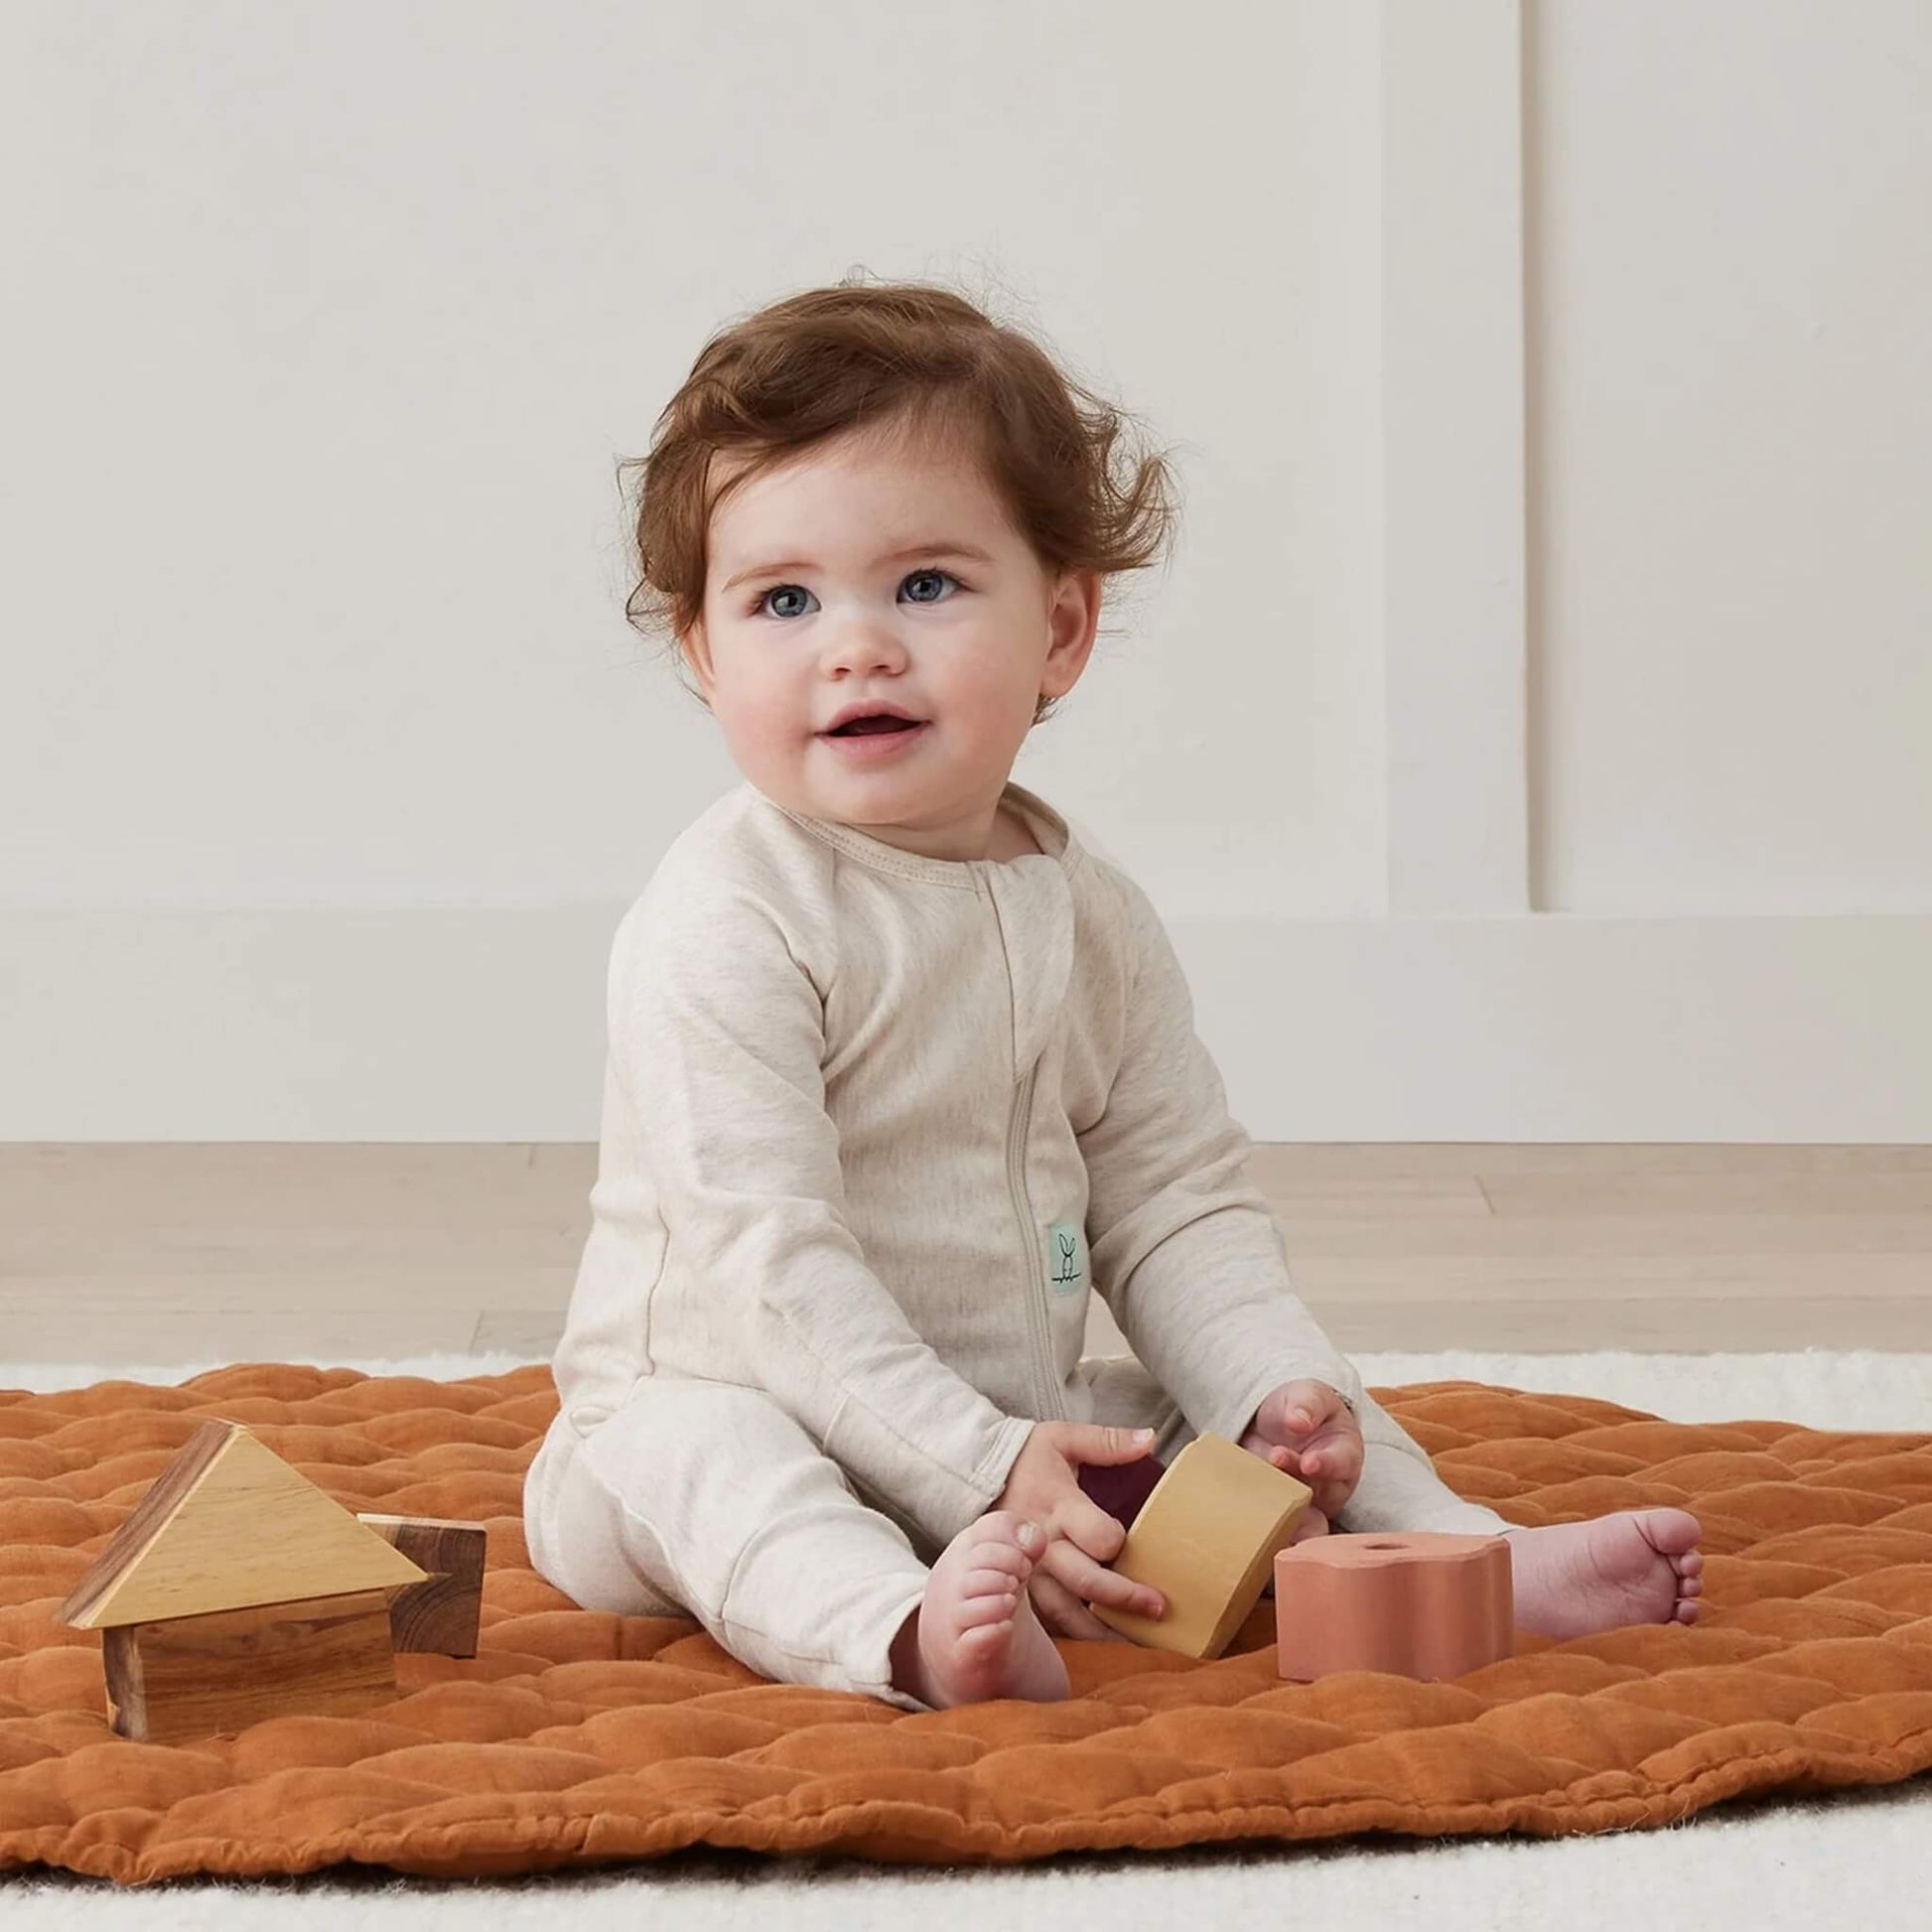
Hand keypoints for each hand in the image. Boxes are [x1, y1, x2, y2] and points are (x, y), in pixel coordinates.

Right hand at [989, 1422, 1169, 1641]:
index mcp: (1059, 1508)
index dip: (1119, 1542)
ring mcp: (1030, 1573)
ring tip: (1136, 1646)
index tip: (1133, 1543)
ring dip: (1103, 1632)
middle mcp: (1044, 1546)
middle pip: (1087, 1583)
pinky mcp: (1022, 1588)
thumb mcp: (1062, 1439)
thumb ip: (1106, 1442)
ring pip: (1068, 1615)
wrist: (974, 1476)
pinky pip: (1050, 1621)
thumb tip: (1150, 1438)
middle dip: (1125, 1599)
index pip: (1098, 1537)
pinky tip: (1101, 1648)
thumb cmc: (1026, 1458)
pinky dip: (1076, 1637)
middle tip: (1159, 1608)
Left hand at [1239, 1379, 1363, 1519]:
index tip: (1309, 1463)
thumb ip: (1307, 1405)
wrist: (1273, 1419)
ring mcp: (1304, 1499)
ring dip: (1280, 1504)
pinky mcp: (1279, 1507)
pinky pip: (1276, 1520)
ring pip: (1298, 1512)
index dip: (1327, 1465)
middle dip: (1297, 1481)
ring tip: (1260, 1493)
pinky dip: (1263, 1519)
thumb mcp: (1307, 1395)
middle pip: (1318, 1491)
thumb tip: (1299, 1420)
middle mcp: (1328, 1483)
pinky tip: (1247, 1513)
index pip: (1341, 1463)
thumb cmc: (1301, 1407)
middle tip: (1275, 1460)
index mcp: (1344, 1453)